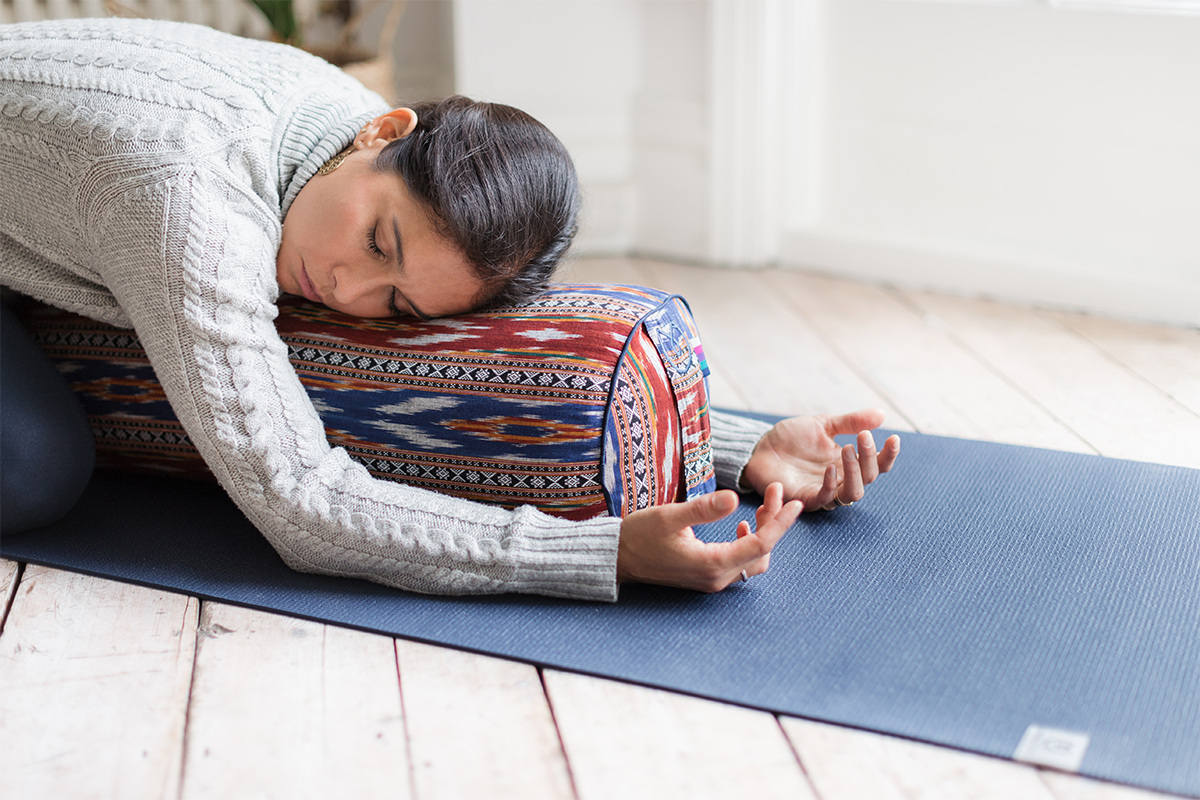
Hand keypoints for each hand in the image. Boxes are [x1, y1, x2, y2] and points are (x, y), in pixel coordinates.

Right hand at [617, 484, 800, 590]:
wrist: (617, 558)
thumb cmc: (639, 535)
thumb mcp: (670, 516)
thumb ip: (704, 509)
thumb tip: (735, 498)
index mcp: (712, 564)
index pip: (760, 544)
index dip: (781, 522)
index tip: (795, 502)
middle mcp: (717, 578)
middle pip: (762, 552)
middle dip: (775, 522)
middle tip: (776, 493)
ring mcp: (712, 580)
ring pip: (754, 560)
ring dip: (764, 534)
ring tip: (764, 506)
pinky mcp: (707, 577)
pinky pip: (741, 564)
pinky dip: (750, 543)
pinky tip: (743, 525)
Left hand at [742, 409, 899, 511]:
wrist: (760, 446)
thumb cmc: (791, 437)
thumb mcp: (824, 424)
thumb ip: (851, 422)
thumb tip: (882, 415)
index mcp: (847, 462)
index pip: (877, 465)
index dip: (888, 455)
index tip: (893, 438)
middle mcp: (840, 479)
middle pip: (869, 479)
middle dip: (870, 458)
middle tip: (863, 436)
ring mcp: (824, 490)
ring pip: (852, 493)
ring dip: (856, 472)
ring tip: (847, 448)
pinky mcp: (805, 499)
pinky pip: (824, 499)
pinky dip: (830, 485)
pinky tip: (829, 468)